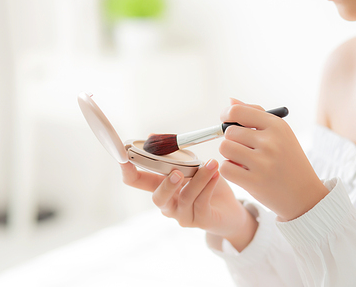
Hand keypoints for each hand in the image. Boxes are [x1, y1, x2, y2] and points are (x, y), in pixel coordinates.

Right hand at [120, 159, 257, 251]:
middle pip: (157, 198)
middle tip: (177, 173)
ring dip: (199, 178)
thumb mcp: (191, 166)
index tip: (124, 156)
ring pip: (186, 198)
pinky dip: (209, 185)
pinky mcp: (200, 220)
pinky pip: (202, 202)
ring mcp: (183, 215)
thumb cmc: (207, 185)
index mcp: (160, 187)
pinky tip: (217, 174)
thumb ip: (174, 154)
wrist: (230, 210)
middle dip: (166, 185)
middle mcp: (168, 204)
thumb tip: (152, 136)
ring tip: (211, 163)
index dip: (127, 169)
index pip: (136, 181)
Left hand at [219, 99, 328, 220]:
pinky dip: (229, 170)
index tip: (226, 121)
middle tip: (243, 148)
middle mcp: (270, 142)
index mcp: (277, 126)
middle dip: (232, 140)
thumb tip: (229, 102)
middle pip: (229, 132)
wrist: (305, 195)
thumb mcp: (280, 133)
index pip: (238, 112)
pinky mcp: (254, 182)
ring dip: (229, 155)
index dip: (226, 116)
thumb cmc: (288, 160)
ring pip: (225, 148)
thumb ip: (254, 114)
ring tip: (242, 160)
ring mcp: (263, 162)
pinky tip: (242, 172)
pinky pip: (225, 168)